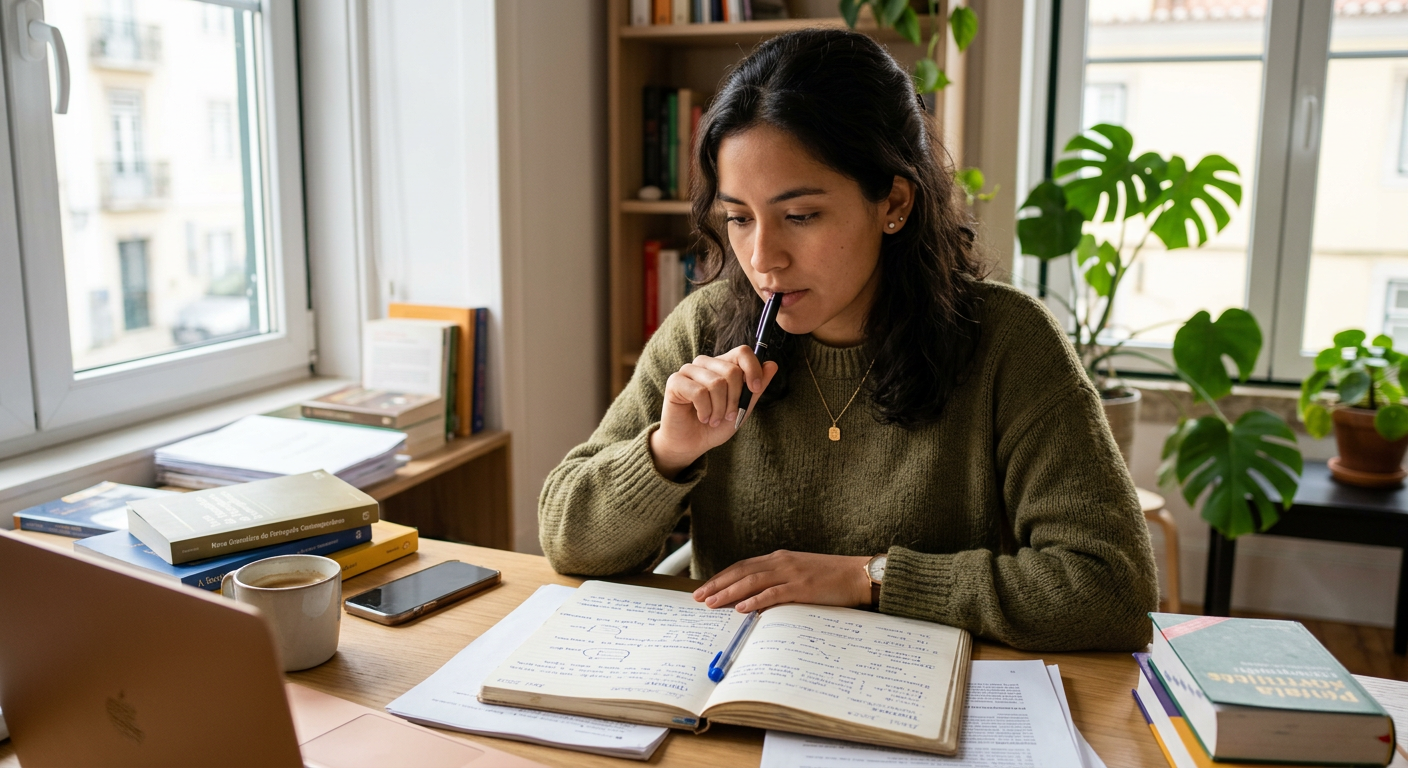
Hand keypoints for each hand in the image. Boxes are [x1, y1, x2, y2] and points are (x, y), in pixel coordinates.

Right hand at [649, 346, 777, 478]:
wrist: (692, 443)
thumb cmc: (716, 425)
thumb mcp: (742, 408)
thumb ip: (756, 388)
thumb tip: (772, 364)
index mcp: (723, 365)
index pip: (742, 352)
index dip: (753, 369)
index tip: (755, 389)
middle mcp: (706, 363)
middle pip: (731, 371)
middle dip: (735, 399)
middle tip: (729, 416)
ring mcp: (689, 370)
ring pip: (716, 383)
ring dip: (720, 409)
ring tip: (715, 420)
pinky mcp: (675, 382)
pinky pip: (699, 392)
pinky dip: (705, 411)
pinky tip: (703, 418)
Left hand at [692, 550, 871, 612]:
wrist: (857, 574)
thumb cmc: (830, 577)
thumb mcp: (799, 573)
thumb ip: (778, 581)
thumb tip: (755, 598)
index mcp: (779, 558)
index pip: (742, 566)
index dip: (721, 577)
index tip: (705, 588)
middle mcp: (781, 562)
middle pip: (741, 572)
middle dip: (717, 585)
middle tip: (698, 597)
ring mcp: (791, 573)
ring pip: (752, 582)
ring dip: (729, 593)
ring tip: (712, 603)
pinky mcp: (802, 587)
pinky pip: (773, 593)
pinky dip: (755, 600)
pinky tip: (742, 608)